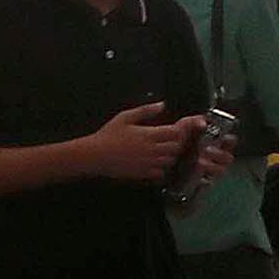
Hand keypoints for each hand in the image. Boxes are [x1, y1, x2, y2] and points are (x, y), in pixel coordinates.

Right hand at [89, 102, 203, 184]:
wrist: (96, 155)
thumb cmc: (108, 135)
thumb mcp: (125, 117)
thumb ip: (145, 110)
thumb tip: (161, 105)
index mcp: (149, 135)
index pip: (176, 132)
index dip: (182, 128)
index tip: (181, 125)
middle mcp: (152, 150)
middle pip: (177, 146)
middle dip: (178, 140)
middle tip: (172, 135)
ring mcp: (149, 163)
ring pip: (171, 159)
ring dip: (171, 153)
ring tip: (163, 146)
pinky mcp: (144, 173)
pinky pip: (162, 172)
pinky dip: (163, 166)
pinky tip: (155, 159)